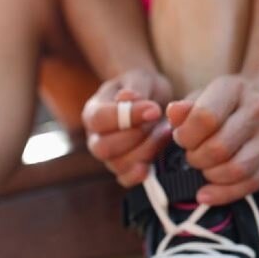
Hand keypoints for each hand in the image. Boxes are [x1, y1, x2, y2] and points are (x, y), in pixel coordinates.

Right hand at [82, 68, 173, 187]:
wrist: (151, 102)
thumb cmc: (142, 88)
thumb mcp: (140, 78)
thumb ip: (135, 87)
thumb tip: (127, 98)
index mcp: (93, 112)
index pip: (99, 119)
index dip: (126, 117)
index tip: (154, 109)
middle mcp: (95, 138)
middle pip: (103, 148)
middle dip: (135, 137)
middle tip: (158, 122)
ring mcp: (108, 156)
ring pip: (118, 164)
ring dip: (145, 151)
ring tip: (164, 133)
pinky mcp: (123, 169)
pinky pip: (125, 179)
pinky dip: (138, 175)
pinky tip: (150, 165)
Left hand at [166, 74, 258, 204]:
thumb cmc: (229, 100)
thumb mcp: (204, 95)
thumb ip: (185, 108)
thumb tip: (173, 113)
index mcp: (235, 88)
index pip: (205, 118)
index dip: (186, 136)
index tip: (182, 139)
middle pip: (219, 148)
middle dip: (197, 159)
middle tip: (193, 156)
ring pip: (237, 170)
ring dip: (211, 176)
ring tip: (205, 169)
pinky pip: (252, 183)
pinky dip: (225, 194)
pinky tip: (208, 194)